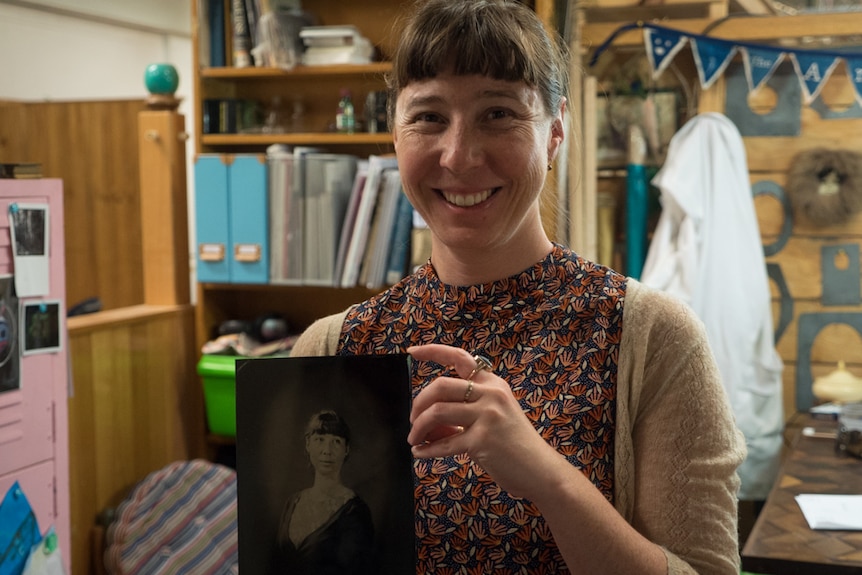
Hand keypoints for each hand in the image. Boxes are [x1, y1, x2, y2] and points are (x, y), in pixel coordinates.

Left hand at [407, 343, 555, 497]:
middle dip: (418, 403)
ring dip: (418, 428)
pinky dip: (427, 450)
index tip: (412, 352)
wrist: (541, 471)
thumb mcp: (493, 417)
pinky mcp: (482, 440)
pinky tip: (420, 453)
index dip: (433, 351)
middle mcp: (491, 394)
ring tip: (414, 440)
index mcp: (493, 384)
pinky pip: (444, 443)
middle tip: (413, 420)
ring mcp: (487, 416)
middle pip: (440, 386)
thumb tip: (428, 420)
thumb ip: (463, 413)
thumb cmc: (515, 446)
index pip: (460, 357)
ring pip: (437, 412)